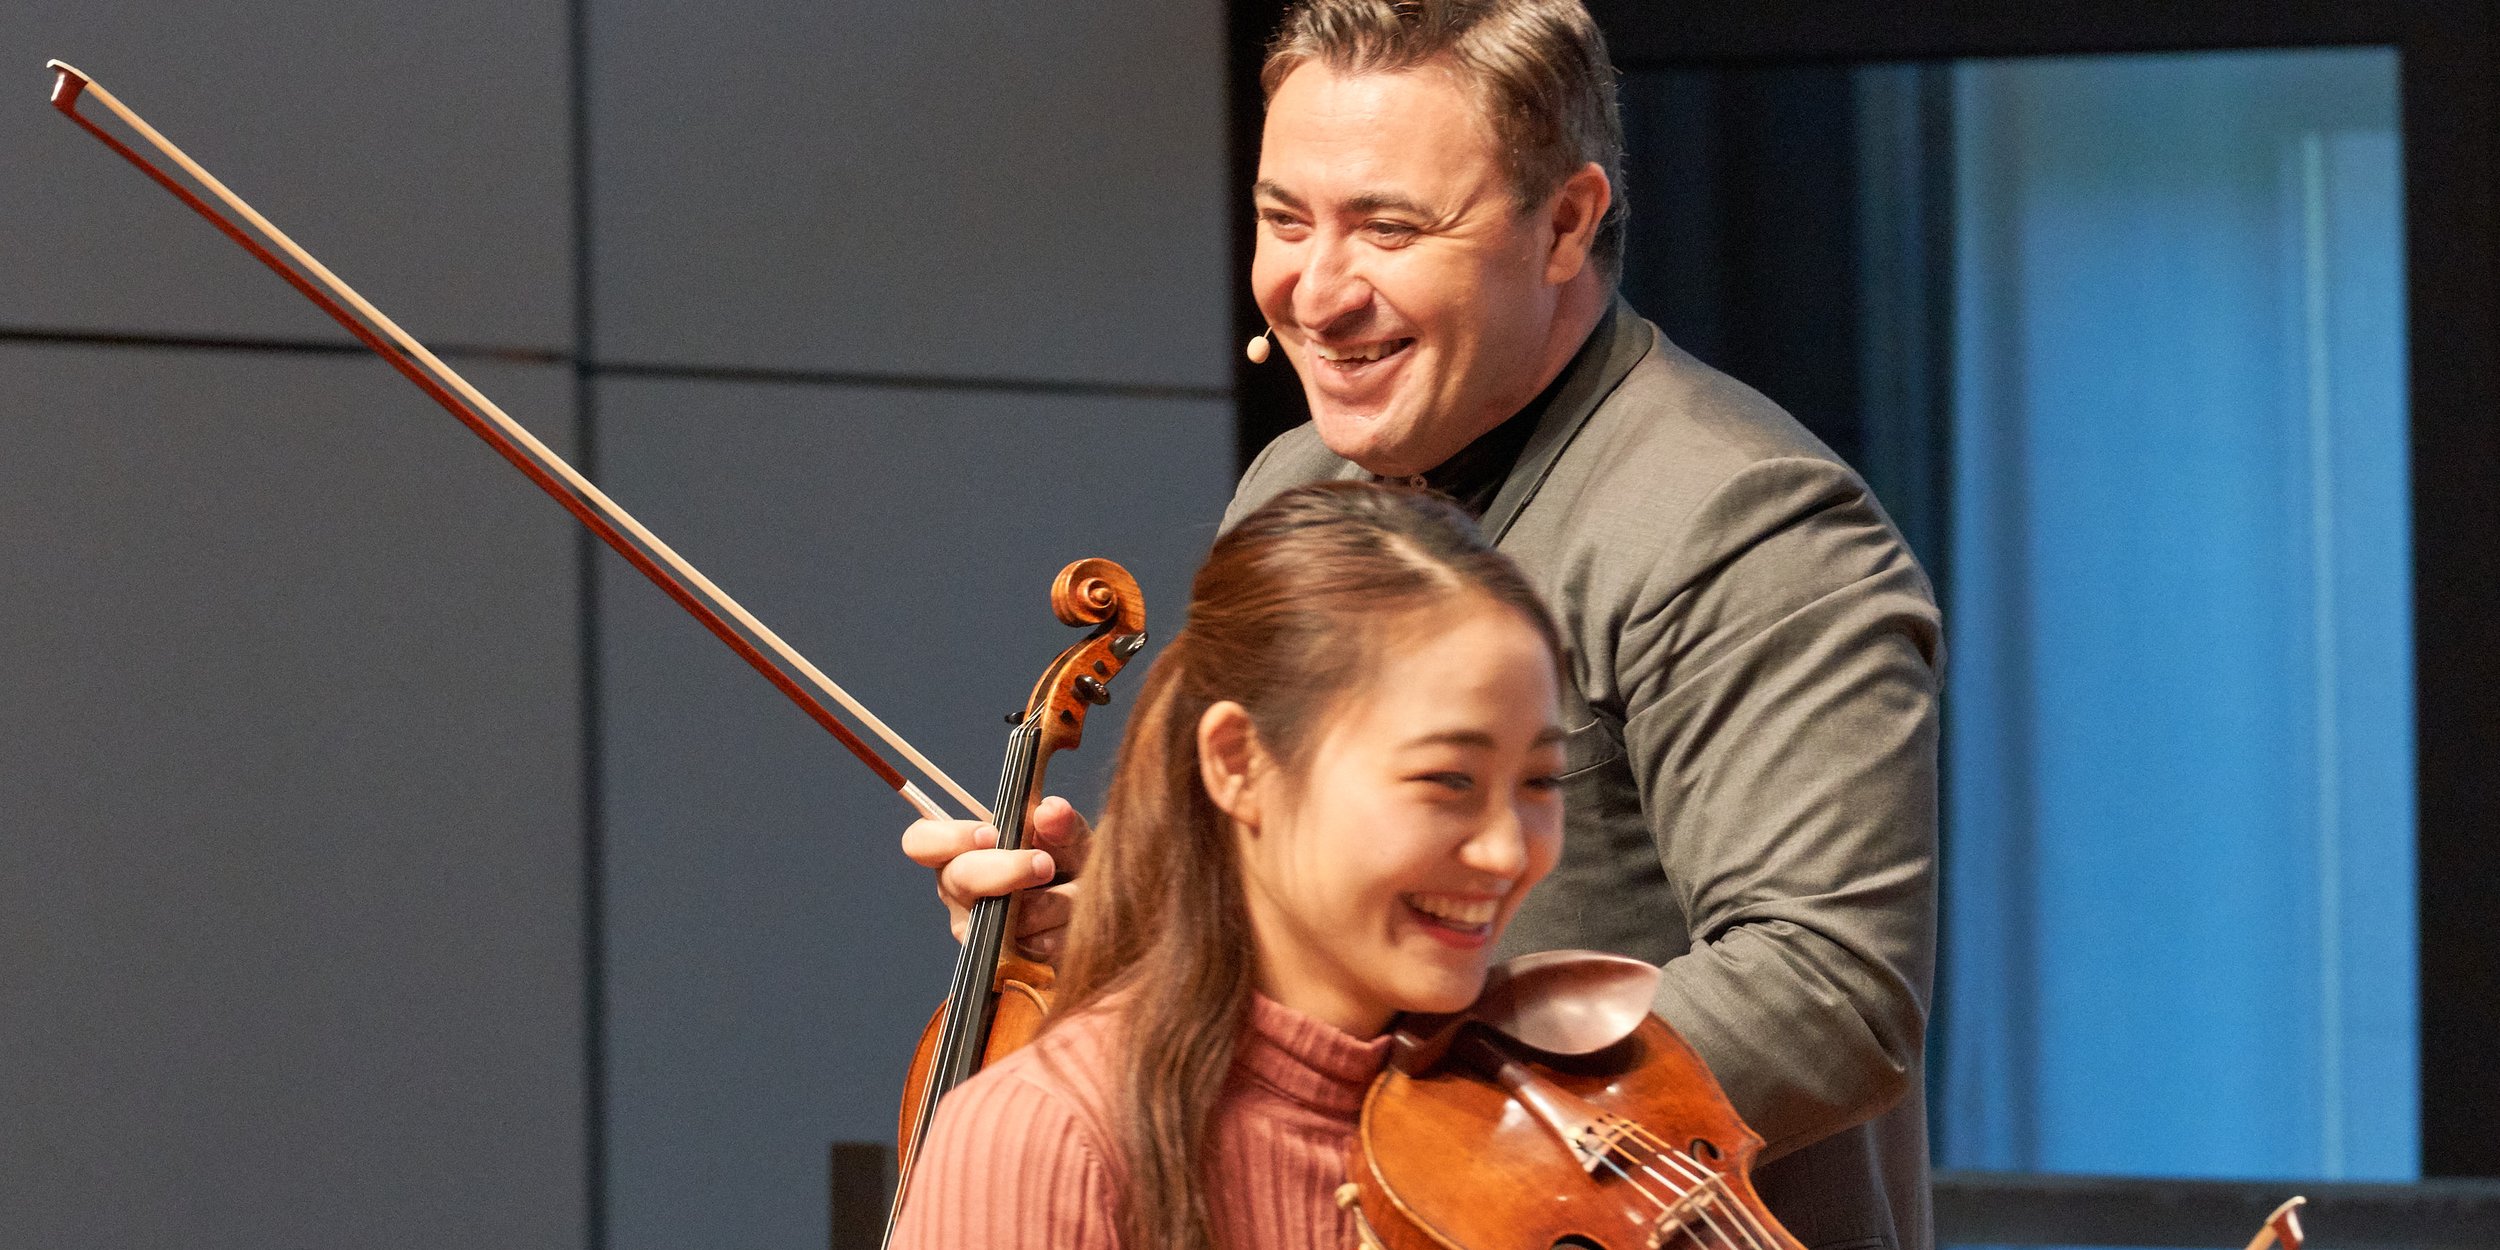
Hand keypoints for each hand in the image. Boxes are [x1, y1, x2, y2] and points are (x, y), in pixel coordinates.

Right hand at [900, 795, 1091, 961]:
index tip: (991, 833)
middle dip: (1007, 870)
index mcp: (959, 851)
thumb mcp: (1069, 838)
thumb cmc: (1067, 866)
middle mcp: (957, 892)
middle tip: (1045, 864)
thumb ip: (1061, 823)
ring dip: (1051, 901)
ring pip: (1003, 916)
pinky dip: (1061, 929)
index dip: (949, 837)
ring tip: (1075, 891)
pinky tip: (1070, 920)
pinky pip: (1031, 945)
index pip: (921, 841)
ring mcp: (975, 930)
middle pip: (959, 878)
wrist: (1091, 912)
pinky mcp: (1002, 961)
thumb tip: (1050, 811)